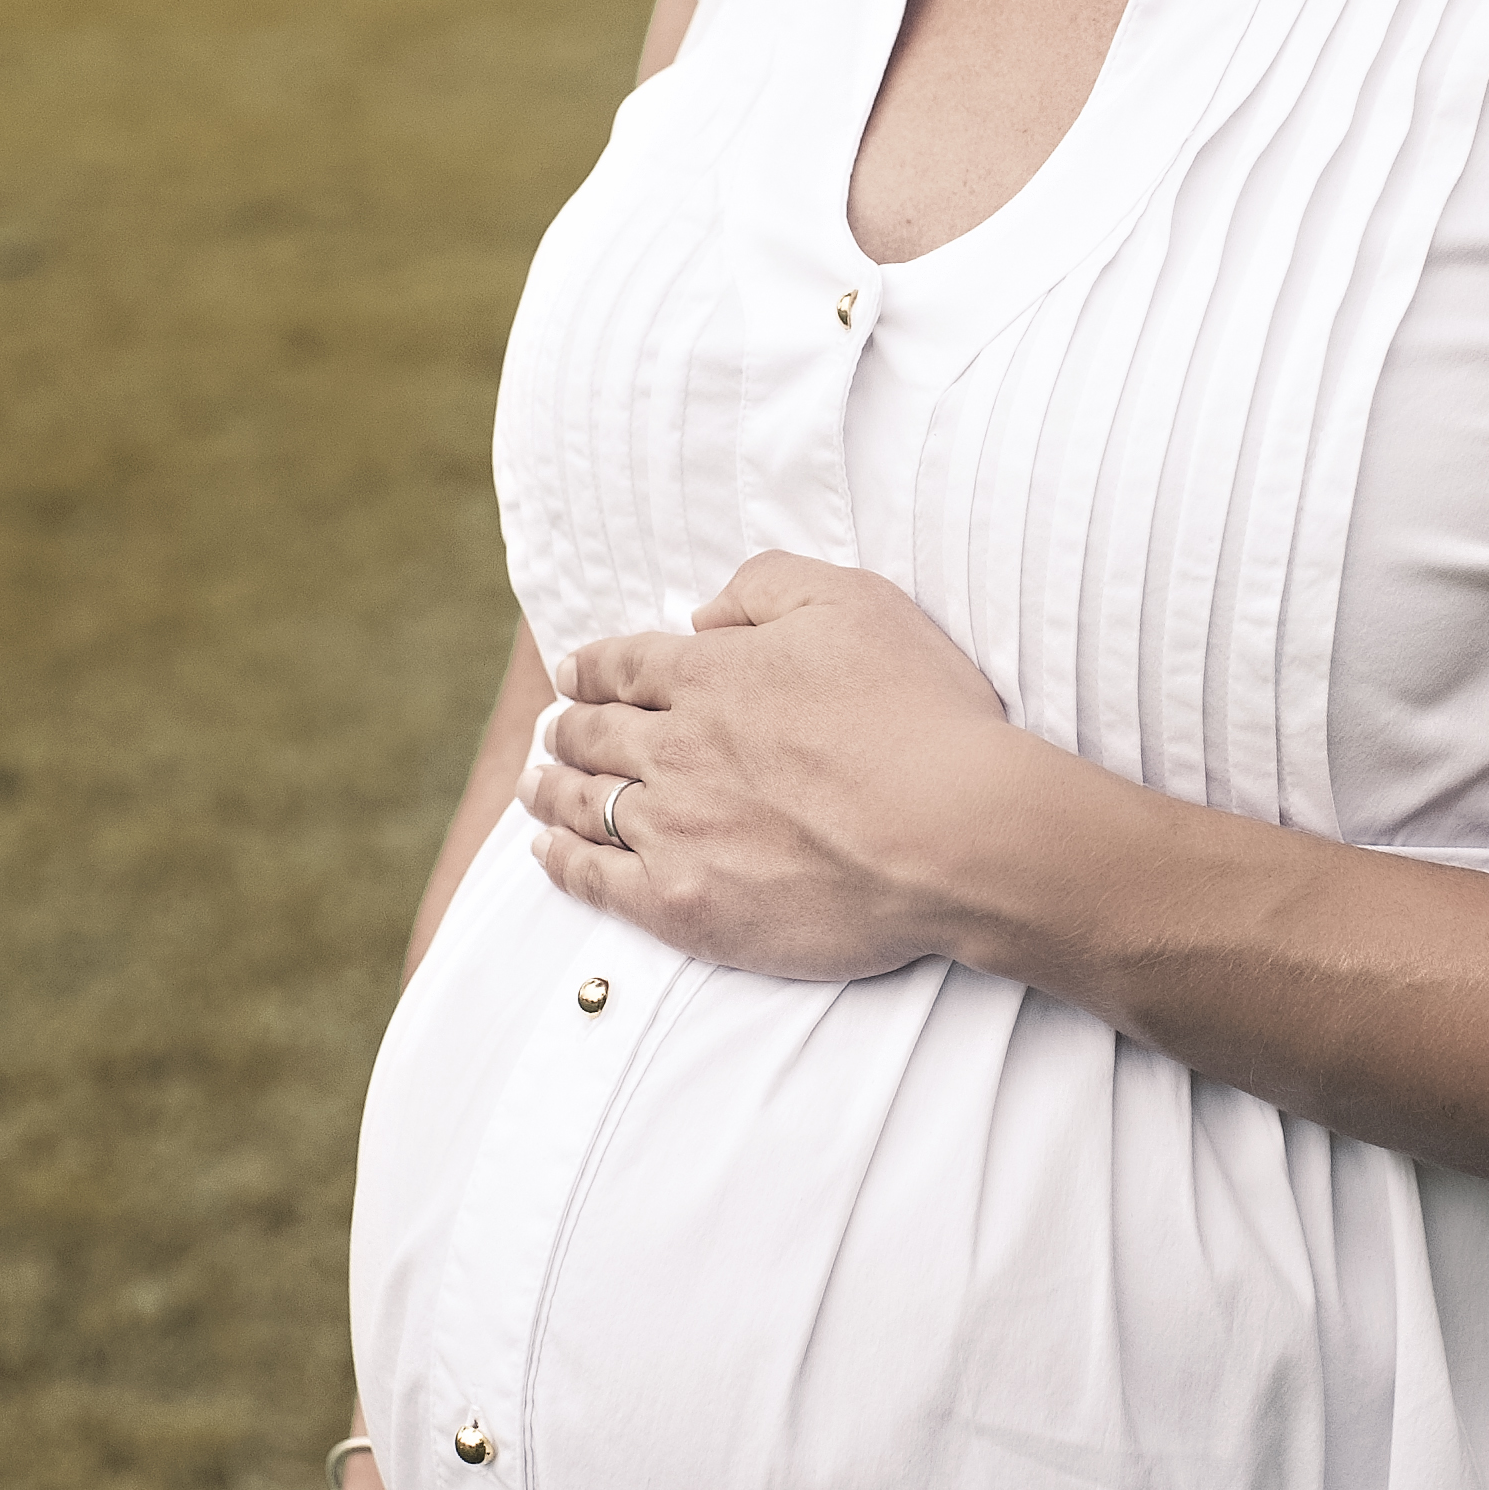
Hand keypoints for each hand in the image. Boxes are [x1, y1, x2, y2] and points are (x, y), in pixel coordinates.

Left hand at [522, 552, 1016, 978]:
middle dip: (567, 729)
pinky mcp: (685, 904)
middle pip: (595, 734)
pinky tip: (549, 854)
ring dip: (551, 790)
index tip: (574, 675)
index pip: (626, 666)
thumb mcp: (855, 600)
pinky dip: (564, 863)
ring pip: (585, 804)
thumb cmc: (919, 714)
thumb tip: (703, 613)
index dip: (592, 669)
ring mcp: (674, 830)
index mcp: (711, 674)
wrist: (953, 833)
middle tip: (552, 732)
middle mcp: (676, 748)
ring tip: (536, 786)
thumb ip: (767, 585)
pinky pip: (597, 881)